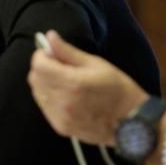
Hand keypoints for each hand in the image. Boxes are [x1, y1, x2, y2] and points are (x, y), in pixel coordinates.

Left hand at [27, 30, 147, 145]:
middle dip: (42, 68)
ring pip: (37, 93)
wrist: (131, 122)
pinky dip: (49, 98)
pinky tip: (65, 95)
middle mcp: (62, 101)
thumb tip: (49, 36)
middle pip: (34, 78)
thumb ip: (68, 51)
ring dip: (45, 83)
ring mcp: (60, 117)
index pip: (38, 65)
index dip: (42, 55)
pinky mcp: (60, 128)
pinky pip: (44, 107)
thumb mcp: (96, 63)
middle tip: (59, 66)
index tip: (52, 53)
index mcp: (72, 83)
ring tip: (64, 81)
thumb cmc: (117, 88)